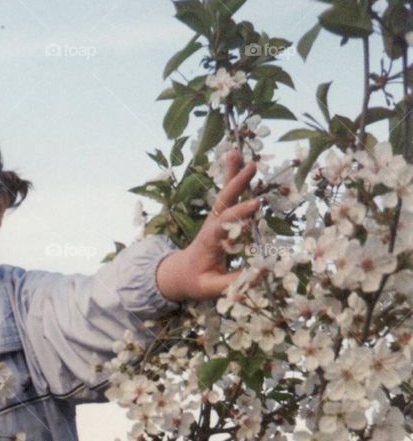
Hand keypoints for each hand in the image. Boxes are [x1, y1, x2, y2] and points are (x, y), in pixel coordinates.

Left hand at [155, 150, 262, 301]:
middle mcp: (211, 226)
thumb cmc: (196, 281)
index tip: (256, 204)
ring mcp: (214, 219)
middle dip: (237, 185)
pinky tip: (237, 156)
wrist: (179, 272)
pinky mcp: (218, 216)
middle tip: (251, 167)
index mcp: (208, 242)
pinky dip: (232, 175)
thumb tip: (261, 273)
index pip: (223, 226)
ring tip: (240, 152)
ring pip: (224, 194)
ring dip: (232, 173)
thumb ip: (233, 282)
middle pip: (223, 202)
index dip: (238, 215)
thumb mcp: (210, 288)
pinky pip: (226, 194)